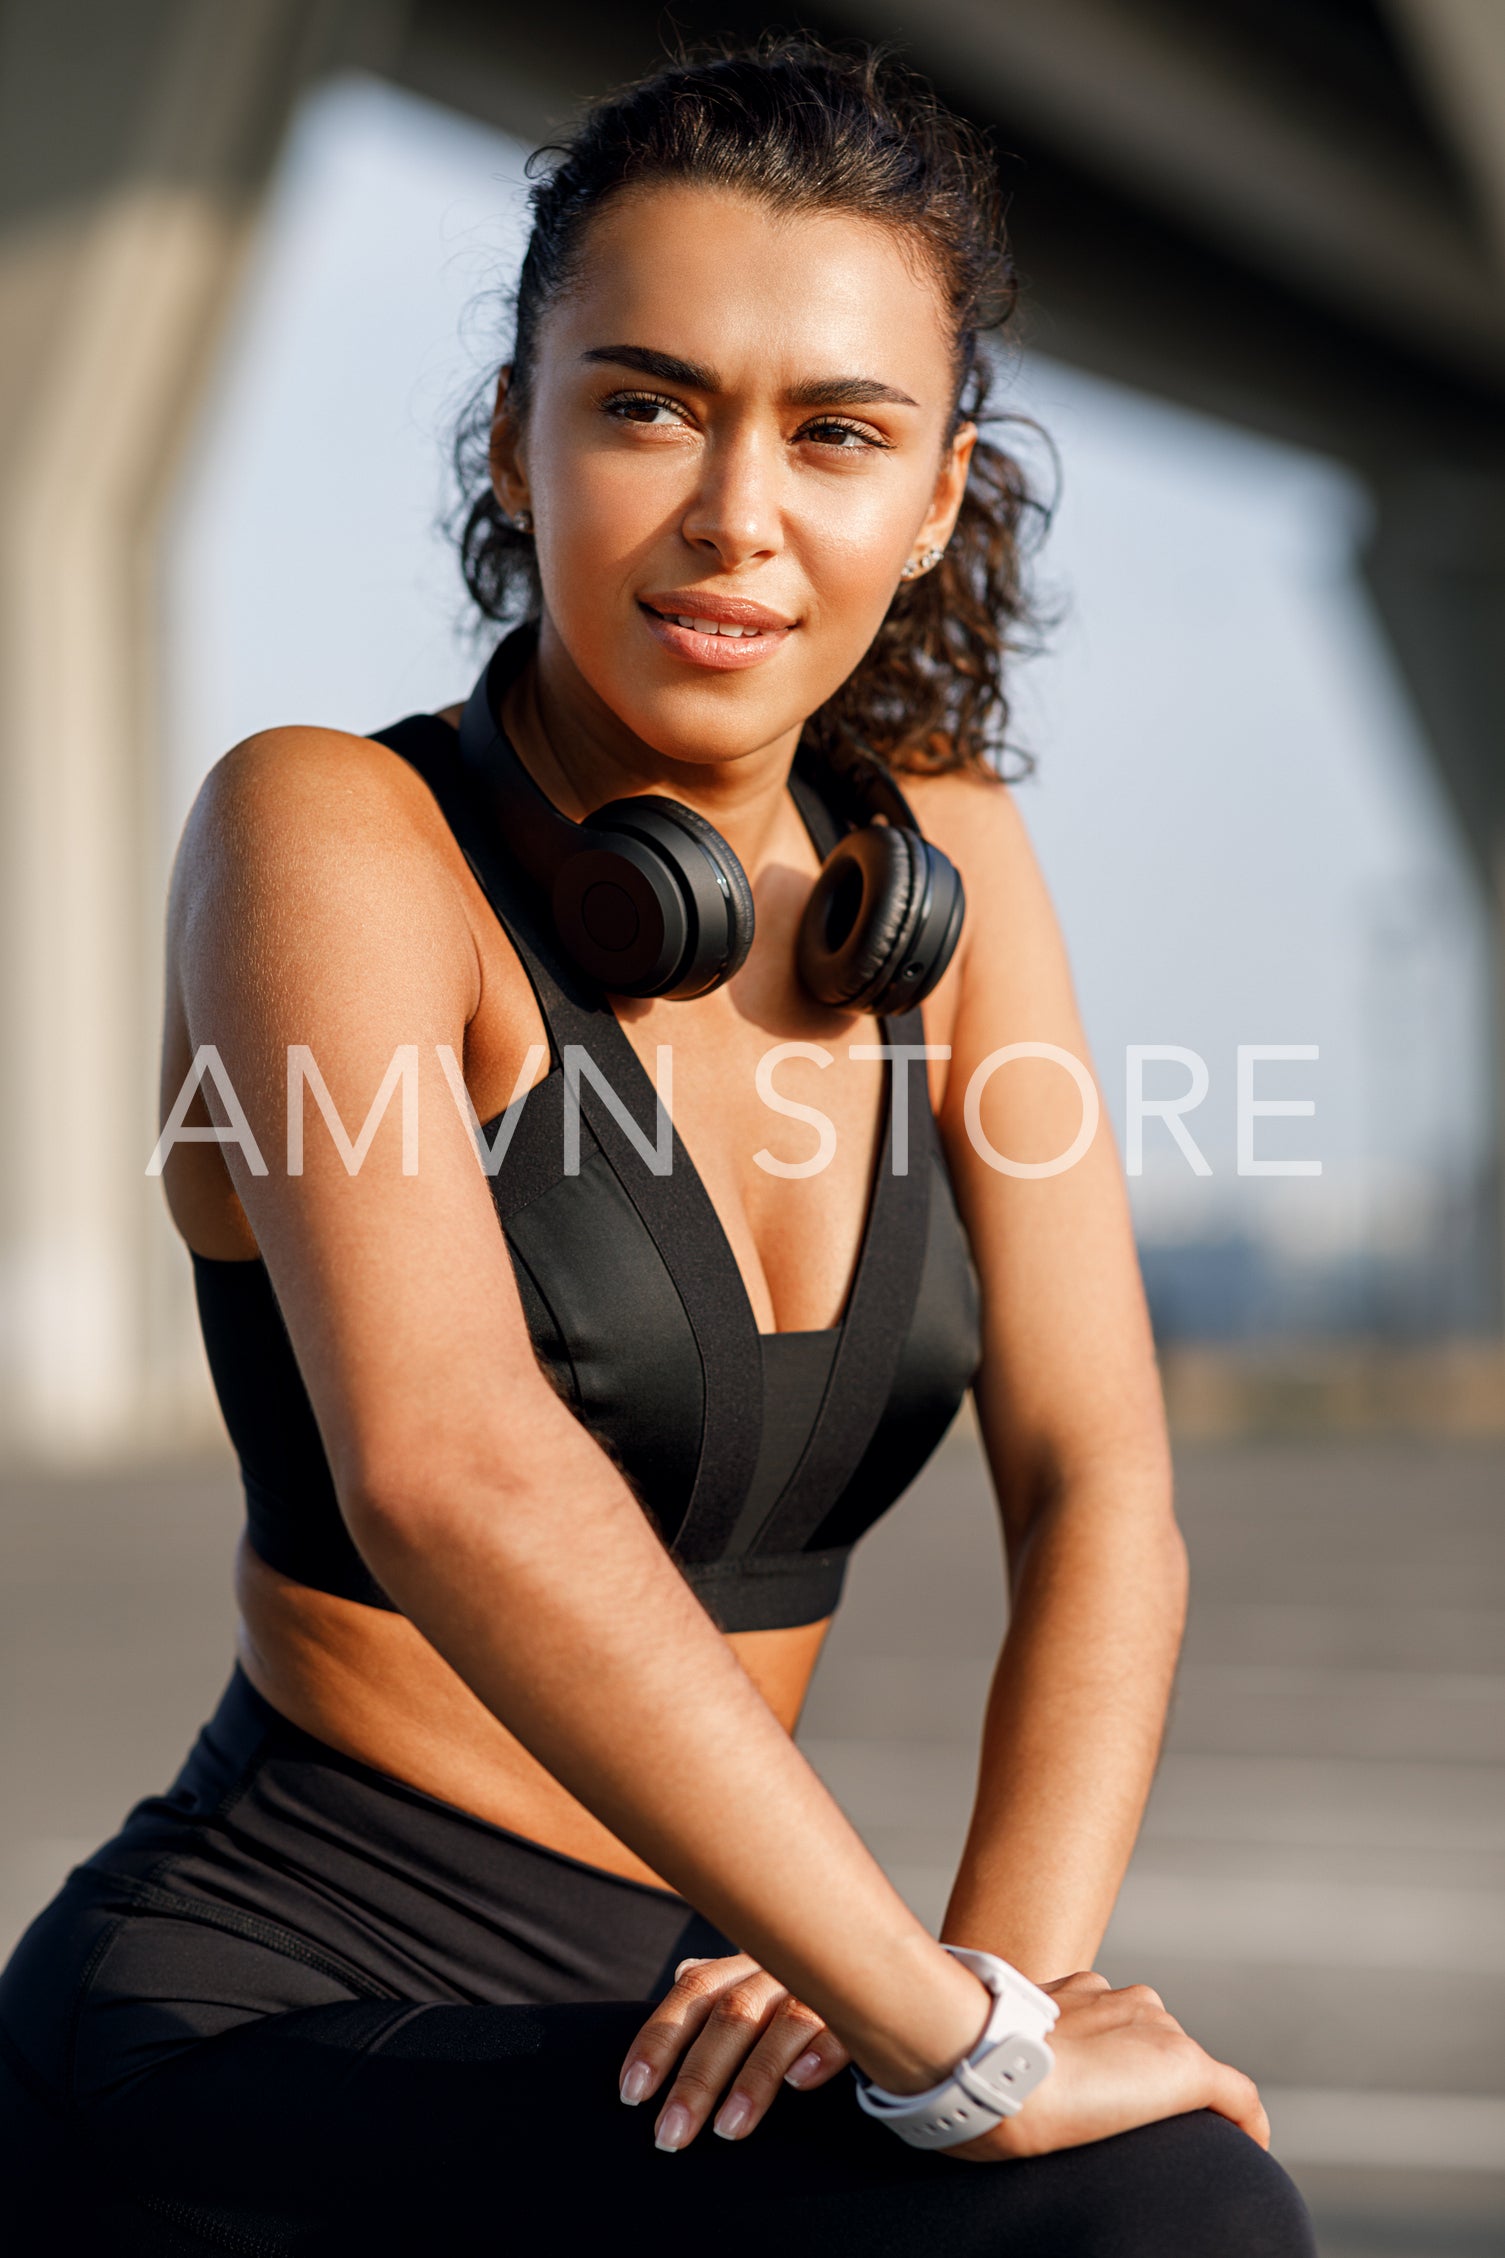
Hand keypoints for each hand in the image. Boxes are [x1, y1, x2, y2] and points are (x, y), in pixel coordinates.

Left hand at [618, 1954, 850, 2150]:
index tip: (631, 2093)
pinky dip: (822, 2053)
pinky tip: (801, 2084)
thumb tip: (683, 1972)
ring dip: (753, 2079)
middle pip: (730, 2016)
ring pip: (783, 2024)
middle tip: (669, 2135)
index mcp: (746, 1965)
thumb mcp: (764, 1976)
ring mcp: (824, 1988)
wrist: (887, 1967)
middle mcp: (780, 1971)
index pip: (693, 1992)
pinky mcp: (868, 2011)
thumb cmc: (809, 1984)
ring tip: (726, 2131)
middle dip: (696, 2077)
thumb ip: (722, 1984)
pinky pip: (845, 2026)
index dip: (659, 2039)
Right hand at [948, 1971, 1269, 2160]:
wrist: (997, 2066)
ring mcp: (1159, 2032)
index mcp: (1083, 1990)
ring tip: (1160, 2144)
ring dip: (1177, 2101)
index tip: (1100, 2089)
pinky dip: (1246, 2123)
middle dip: (1145, 2079)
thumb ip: (1007, 2047)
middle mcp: (1127, 2000)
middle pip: (1156, 2044)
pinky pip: (1237, 2097)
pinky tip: (1249, 2146)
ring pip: (1185, 2069)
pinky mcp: (1185, 2069)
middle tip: (1121, 2124)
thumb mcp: (994, 2045)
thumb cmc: (979, 2064)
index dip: (1113, 2059)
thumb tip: (978, 2085)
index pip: (1115, 2024)